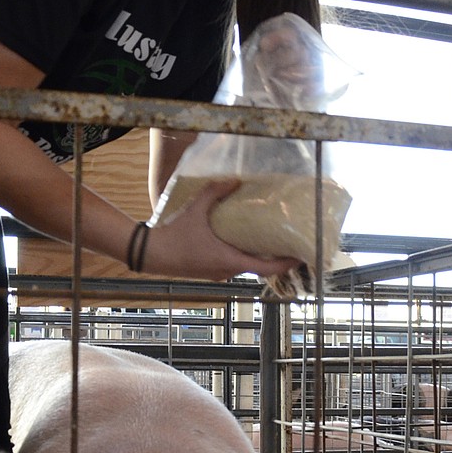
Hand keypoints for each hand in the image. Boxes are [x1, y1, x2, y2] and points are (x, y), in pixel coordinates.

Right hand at [141, 180, 299, 281]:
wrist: (151, 254)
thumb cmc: (174, 236)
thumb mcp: (195, 210)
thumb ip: (214, 193)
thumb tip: (234, 179)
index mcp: (229, 260)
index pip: (266, 269)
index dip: (286, 264)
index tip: (300, 257)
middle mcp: (227, 271)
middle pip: (259, 268)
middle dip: (275, 257)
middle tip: (289, 242)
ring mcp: (218, 273)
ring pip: (246, 267)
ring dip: (259, 257)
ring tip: (270, 239)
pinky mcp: (210, 271)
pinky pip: (234, 265)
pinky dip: (244, 255)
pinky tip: (244, 241)